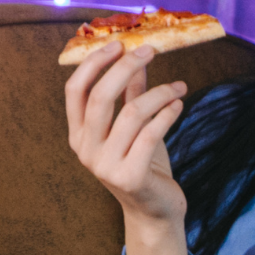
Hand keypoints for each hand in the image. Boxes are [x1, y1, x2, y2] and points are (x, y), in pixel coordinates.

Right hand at [63, 38, 191, 254]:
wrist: (155, 211)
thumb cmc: (143, 164)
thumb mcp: (133, 127)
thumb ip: (130, 94)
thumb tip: (137, 56)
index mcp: (78, 135)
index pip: (75, 90)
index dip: (94, 63)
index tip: (118, 44)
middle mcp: (85, 151)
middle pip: (101, 96)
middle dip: (126, 67)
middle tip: (150, 50)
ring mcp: (105, 166)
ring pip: (132, 113)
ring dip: (160, 92)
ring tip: (179, 87)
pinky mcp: (130, 177)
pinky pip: (151, 133)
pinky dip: (168, 113)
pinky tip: (179, 104)